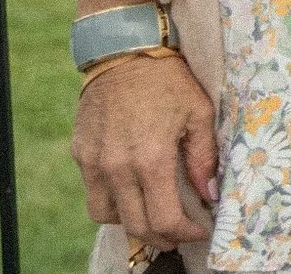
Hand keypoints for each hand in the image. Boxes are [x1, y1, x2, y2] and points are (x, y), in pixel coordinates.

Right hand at [72, 52, 216, 245]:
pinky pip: (93, 192)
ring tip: (152, 212)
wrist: (123, 53)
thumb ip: (203, 158)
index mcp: (150, 160)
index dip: (185, 232)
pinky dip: (113, 200)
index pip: (163, 219)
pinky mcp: (80, 155)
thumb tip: (210, 194)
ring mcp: (94, 164)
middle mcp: (117, 168)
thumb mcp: (199, 113)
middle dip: (161, 237)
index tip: (200, 230)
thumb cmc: (168, 80)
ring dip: (131, 221)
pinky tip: (132, 188)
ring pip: (106, 216)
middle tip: (179, 234)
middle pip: (135, 226)